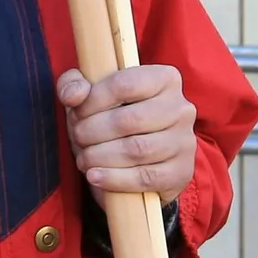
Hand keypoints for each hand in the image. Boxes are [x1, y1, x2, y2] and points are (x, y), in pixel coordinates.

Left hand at [56, 64, 196, 204]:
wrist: (136, 158)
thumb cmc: (110, 116)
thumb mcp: (88, 94)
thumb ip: (73, 85)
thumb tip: (73, 95)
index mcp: (164, 78)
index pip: (124, 84)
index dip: (92, 101)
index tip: (76, 112)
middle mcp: (181, 108)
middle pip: (129, 120)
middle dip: (93, 131)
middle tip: (78, 138)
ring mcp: (184, 141)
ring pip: (137, 150)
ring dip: (100, 156)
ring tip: (84, 158)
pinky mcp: (181, 172)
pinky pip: (146, 178)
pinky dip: (114, 179)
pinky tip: (94, 175)